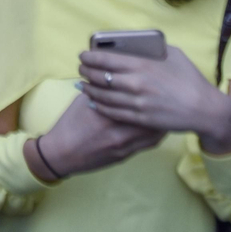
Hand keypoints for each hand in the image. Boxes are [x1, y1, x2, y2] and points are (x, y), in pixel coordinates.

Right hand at [34, 93, 165, 177]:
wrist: (62, 152)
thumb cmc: (70, 123)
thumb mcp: (82, 101)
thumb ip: (100, 90)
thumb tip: (113, 76)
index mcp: (106, 112)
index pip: (135, 100)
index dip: (149, 92)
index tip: (157, 83)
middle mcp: (118, 130)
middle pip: (149, 118)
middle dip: (161, 108)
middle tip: (169, 97)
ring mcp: (124, 145)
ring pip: (153, 134)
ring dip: (162, 123)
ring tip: (168, 112)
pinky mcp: (125, 155)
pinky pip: (148, 145)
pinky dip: (156, 135)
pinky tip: (159, 128)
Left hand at [78, 46, 230, 154]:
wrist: (205, 110)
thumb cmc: (191, 79)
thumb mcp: (174, 55)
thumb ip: (154, 48)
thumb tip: (137, 44)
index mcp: (142, 65)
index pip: (105, 58)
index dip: (89, 56)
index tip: (82, 55)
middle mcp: (136, 83)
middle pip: (100, 77)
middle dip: (85, 72)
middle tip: (81, 68)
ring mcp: (137, 103)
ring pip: (103, 96)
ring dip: (89, 90)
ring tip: (82, 85)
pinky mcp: (140, 119)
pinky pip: (113, 112)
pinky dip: (100, 106)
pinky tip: (93, 102)